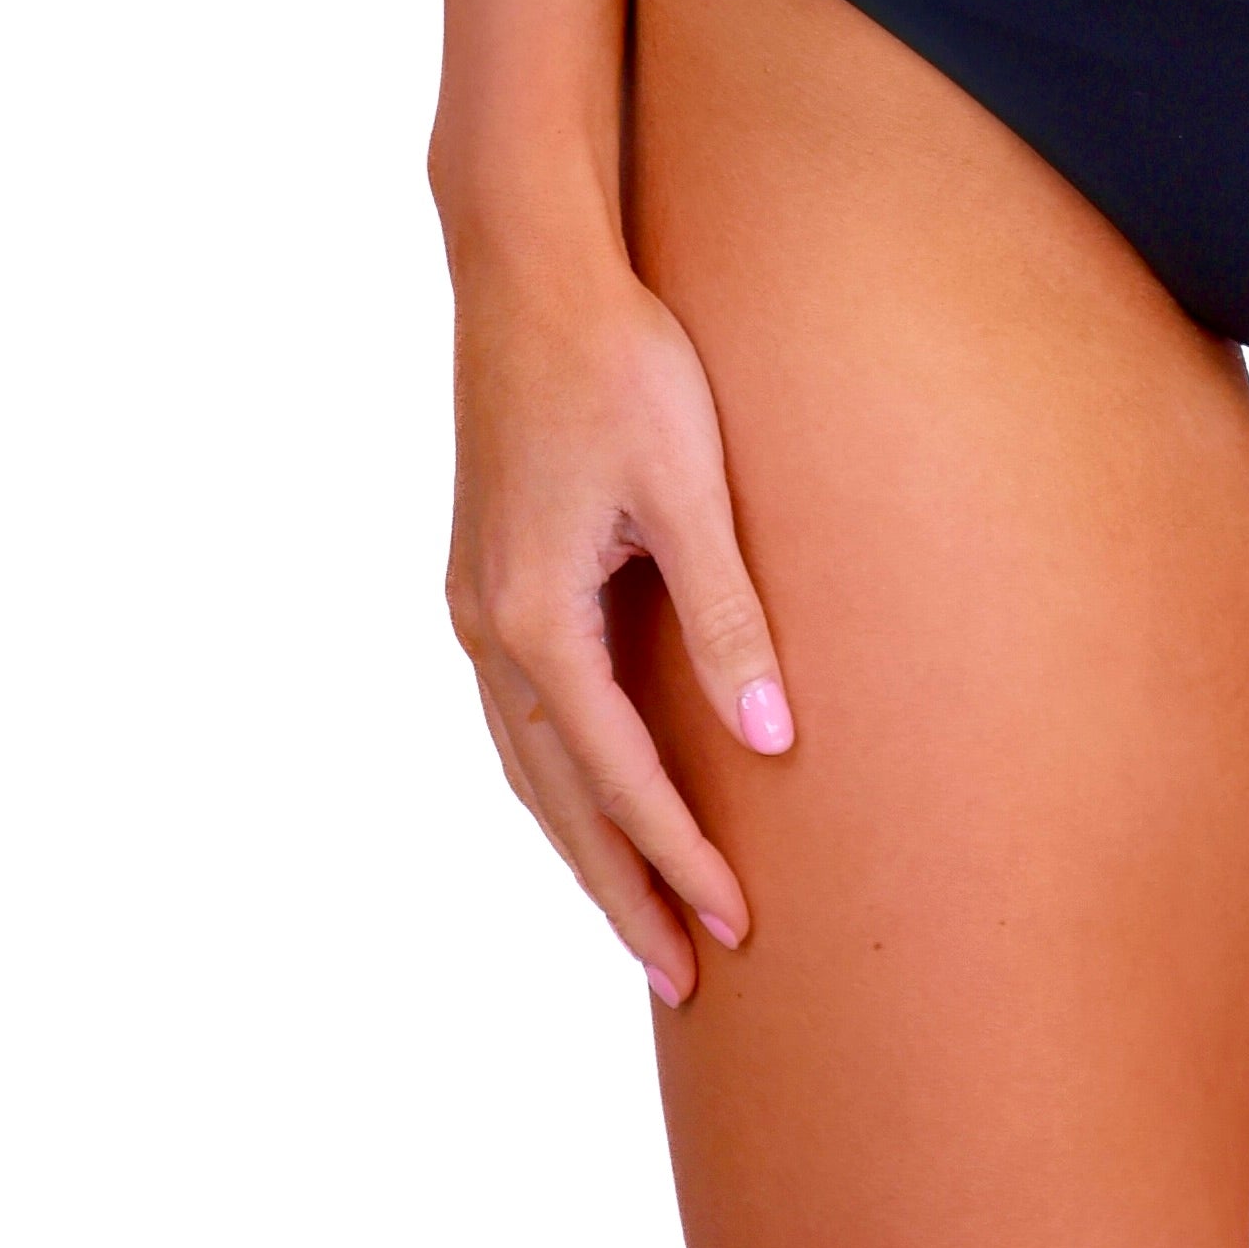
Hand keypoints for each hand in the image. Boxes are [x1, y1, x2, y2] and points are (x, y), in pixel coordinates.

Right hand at [445, 231, 793, 1003]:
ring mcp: (475, 604)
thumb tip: (773, 742)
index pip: (617, 777)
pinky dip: (556, 779)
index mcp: (534, 617)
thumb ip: (727, 617)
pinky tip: (591, 797)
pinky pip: (519, 715)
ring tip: (640, 919)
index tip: (735, 927)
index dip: (677, 856)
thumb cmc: (621, 360)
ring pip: (527, 766)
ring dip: (583, 845)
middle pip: (557, 799)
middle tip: (683, 980)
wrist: (529, 268)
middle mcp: (487, 627)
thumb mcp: (689, 487)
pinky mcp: (484, 576)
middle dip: (621, 890)